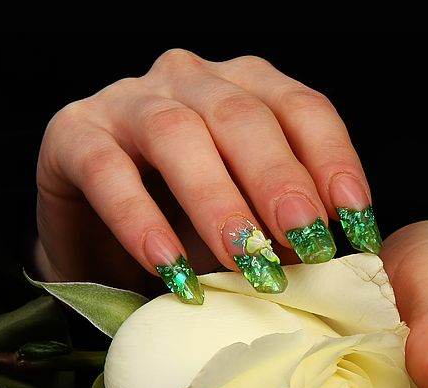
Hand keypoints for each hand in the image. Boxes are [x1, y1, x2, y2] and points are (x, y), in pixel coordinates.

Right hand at [35, 49, 378, 299]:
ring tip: (245, 260)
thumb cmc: (182, 228)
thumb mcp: (245, 225)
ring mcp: (128, 100)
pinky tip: (168, 266)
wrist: (95, 239)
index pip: (301, 108)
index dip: (333, 160)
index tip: (354, 221)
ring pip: (177, 133)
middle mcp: (191, 80)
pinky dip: (140, 219)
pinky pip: (108, 170)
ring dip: (217, 201)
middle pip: (242, 117)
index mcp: (245, 89)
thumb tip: (335, 264)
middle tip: (307, 242)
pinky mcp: (73, 134)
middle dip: (279, 182)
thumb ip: (281, 231)